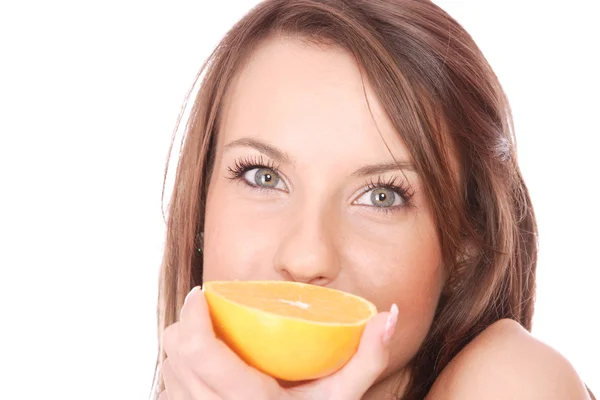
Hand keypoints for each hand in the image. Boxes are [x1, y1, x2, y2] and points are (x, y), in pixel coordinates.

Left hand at [160, 286, 397, 399]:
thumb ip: (368, 359)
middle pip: (176, 355)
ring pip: (167, 373)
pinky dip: (177, 374)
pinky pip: (168, 394)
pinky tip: (199, 370)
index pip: (199, 349)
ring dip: (179, 349)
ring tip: (204, 334)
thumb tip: (388, 315)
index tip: (203, 293)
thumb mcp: (342, 398)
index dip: (193, 314)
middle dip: (185, 324)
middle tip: (206, 310)